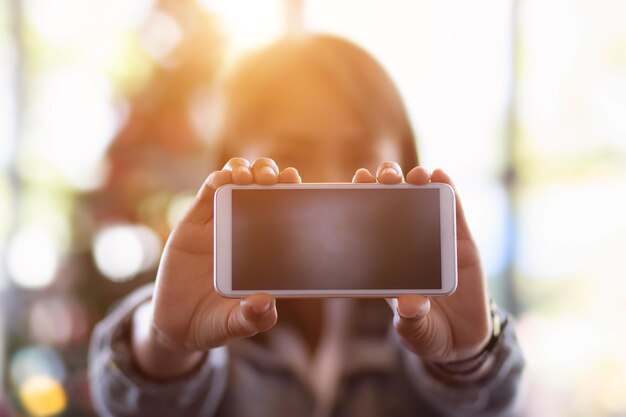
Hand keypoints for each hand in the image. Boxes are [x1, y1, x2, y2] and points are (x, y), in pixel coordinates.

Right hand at [132, 157, 300, 378]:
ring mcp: (222, 224)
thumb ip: (250, 319)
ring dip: (250, 171)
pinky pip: (210, 191)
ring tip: (253, 176)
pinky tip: (227, 177)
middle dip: (274, 176)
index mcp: (266, 252)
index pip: (286, 215)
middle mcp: (247, 232)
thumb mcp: (233, 325)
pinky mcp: (196, 221)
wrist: (175, 325)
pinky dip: (219, 179)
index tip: (302, 188)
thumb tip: (266, 304)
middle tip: (278, 179)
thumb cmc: (214, 322)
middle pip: (265, 190)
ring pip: (239, 183)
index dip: (296, 197)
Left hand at [352, 162, 491, 365]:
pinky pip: (455, 213)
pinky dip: (449, 193)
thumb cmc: (427, 332)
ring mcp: (436, 240)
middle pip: (394, 206)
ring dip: (417, 183)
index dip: (363, 203)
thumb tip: (413, 306)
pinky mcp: (462, 243)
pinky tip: (441, 176)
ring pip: (424, 203)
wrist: (462, 341)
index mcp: (387, 262)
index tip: (356, 182)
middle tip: (382, 175)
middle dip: (387, 186)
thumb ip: (412, 320)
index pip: (370, 226)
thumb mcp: (415, 330)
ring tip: (413, 173)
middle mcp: (409, 245)